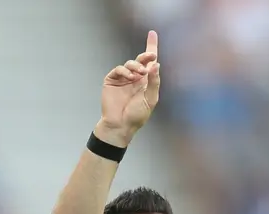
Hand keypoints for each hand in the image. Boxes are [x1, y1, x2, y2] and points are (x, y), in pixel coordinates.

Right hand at [97, 30, 160, 146]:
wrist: (120, 125)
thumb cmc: (137, 115)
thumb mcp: (150, 99)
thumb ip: (154, 82)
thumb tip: (156, 64)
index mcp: (146, 82)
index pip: (150, 63)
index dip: (151, 47)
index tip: (152, 33)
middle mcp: (135, 78)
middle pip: (141, 59)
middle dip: (146, 55)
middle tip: (151, 55)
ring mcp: (123, 78)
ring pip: (130, 63)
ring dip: (136, 66)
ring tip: (139, 74)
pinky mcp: (112, 79)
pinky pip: (119, 69)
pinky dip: (125, 71)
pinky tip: (130, 77)